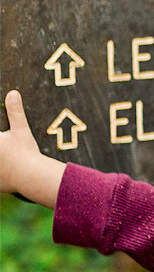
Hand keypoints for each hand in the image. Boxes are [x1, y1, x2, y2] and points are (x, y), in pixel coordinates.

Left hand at [0, 91, 65, 208]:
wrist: (33, 177)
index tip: (1, 138)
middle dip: (1, 148)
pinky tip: (9, 174)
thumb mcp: (21, 130)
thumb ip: (15, 112)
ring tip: (8, 160)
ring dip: (3, 163)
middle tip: (5, 149)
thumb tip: (13, 93)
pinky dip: (3, 179)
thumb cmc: (26, 152)